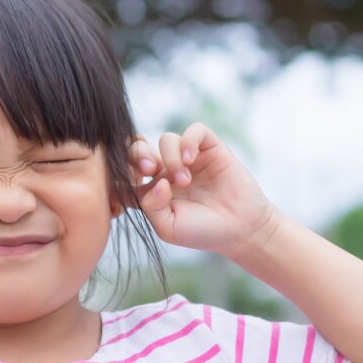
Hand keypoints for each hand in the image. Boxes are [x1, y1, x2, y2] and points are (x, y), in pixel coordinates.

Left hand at [129, 123, 279, 258]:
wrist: (241, 229)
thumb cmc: (202, 231)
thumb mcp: (167, 227)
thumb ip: (151, 206)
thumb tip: (154, 181)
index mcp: (151, 190)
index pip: (126, 171)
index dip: (121, 172)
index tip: (131, 183)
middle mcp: (166, 171)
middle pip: (141, 148)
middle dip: (138, 155)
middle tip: (149, 171)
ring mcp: (188, 159)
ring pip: (167, 139)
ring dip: (170, 158)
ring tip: (184, 181)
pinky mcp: (209, 149)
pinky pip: (194, 131)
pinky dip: (188, 141)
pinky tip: (191, 160)